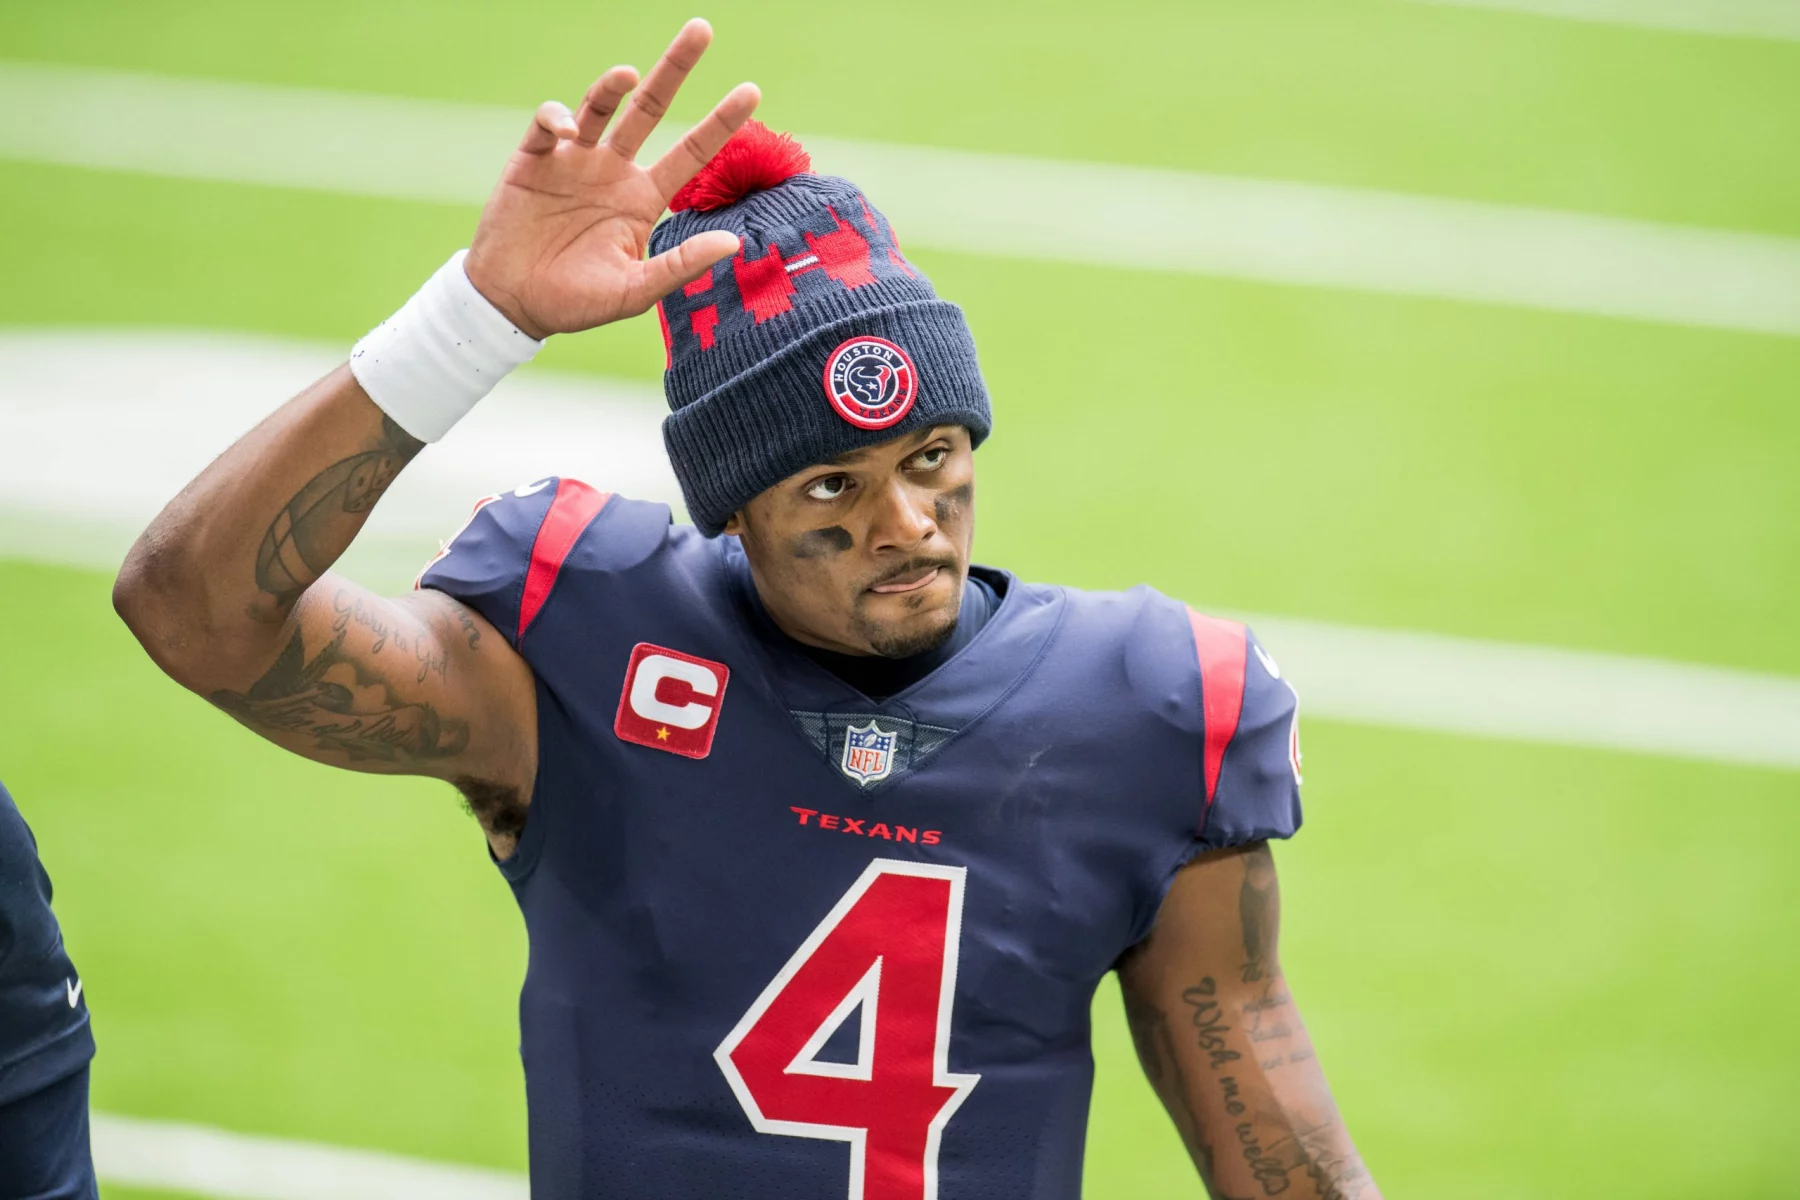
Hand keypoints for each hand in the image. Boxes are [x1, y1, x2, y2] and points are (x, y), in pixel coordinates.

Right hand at [464, 19, 758, 339]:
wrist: (512, 304)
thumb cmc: (576, 303)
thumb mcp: (635, 291)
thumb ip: (680, 265)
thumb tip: (733, 243)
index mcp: (643, 198)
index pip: (691, 151)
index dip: (721, 122)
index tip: (752, 90)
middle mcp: (613, 170)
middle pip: (650, 108)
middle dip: (675, 68)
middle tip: (702, 28)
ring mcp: (574, 161)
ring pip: (600, 105)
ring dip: (612, 85)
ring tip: (627, 75)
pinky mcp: (534, 159)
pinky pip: (549, 124)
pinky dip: (558, 117)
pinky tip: (567, 129)